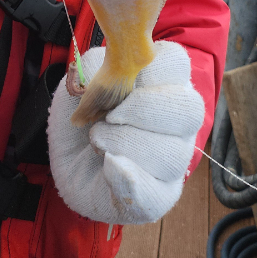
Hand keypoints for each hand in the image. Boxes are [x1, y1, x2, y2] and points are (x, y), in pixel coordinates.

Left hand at [47, 41, 204, 223]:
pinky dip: (131, 181)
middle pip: (188, 110)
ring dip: (127, 144)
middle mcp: (178, 119)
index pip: (177, 63)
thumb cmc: (83, 116)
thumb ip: (93, 70)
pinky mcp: (162, 193)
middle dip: (143, 110)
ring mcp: (175, 157)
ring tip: (97, 140)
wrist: (68, 161)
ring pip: (174, 154)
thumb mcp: (78, 85)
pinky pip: (159, 194)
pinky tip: (109, 167)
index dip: (150, 71)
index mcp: (162, 81)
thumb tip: (106, 76)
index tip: (118, 81)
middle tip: (108, 117)